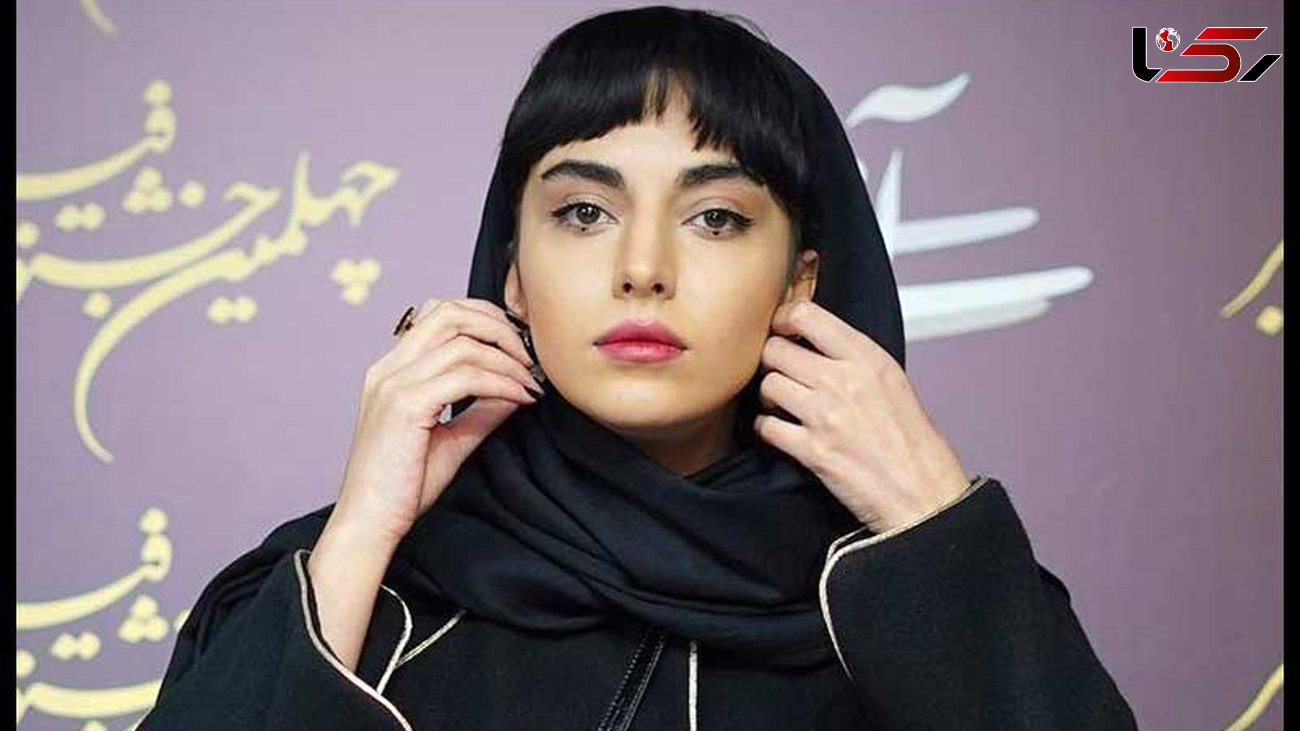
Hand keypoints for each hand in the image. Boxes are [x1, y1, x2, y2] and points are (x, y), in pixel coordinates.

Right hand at [332, 297, 543, 545]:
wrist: (369, 522)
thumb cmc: (403, 486)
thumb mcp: (450, 439)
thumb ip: (479, 410)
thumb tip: (516, 389)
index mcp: (391, 370)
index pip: (438, 313)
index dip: (484, 318)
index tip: (516, 346)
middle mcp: (388, 368)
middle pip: (450, 312)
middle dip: (498, 327)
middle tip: (528, 357)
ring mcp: (394, 384)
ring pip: (463, 342)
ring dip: (507, 359)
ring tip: (529, 383)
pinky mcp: (406, 405)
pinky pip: (467, 377)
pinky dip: (502, 383)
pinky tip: (519, 398)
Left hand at [752, 300, 969, 533]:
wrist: (923, 493)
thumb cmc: (912, 441)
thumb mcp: (892, 381)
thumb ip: (854, 358)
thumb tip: (815, 340)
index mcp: (867, 358)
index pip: (806, 315)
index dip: (784, 320)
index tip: (783, 331)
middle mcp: (844, 381)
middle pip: (775, 350)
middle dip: (772, 362)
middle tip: (781, 373)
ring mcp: (826, 416)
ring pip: (768, 385)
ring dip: (768, 396)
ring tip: (782, 405)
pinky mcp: (813, 450)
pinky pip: (766, 427)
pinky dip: (767, 430)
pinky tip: (780, 432)